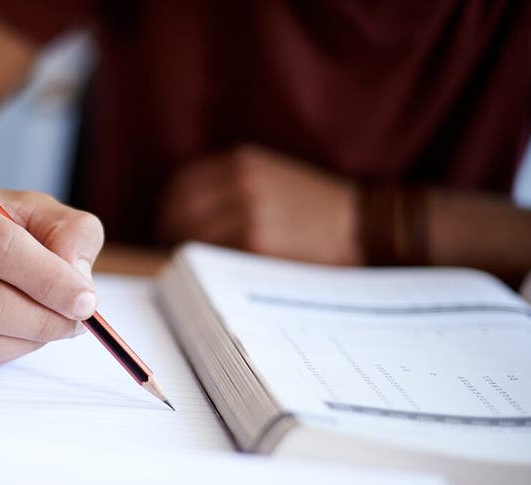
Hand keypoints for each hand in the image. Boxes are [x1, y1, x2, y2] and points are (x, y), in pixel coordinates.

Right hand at [0, 177, 103, 369]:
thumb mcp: (36, 209)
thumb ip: (69, 232)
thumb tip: (76, 279)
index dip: (48, 279)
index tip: (86, 300)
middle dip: (41, 318)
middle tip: (77, 321)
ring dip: (25, 341)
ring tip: (53, 326)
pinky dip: (2, 353)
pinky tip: (19, 333)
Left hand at [158, 144, 361, 264]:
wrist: (363, 226)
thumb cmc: (315, 208)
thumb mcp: (271, 176)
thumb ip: (228, 185)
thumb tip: (179, 213)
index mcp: (241, 161)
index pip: (179, 186)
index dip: (168, 210)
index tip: (168, 228)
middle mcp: (240, 182)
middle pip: (177, 212)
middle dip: (170, 234)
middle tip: (175, 254)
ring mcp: (247, 213)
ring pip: (190, 236)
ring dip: (185, 254)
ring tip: (194, 267)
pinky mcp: (255, 244)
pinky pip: (212, 257)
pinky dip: (206, 268)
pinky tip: (213, 276)